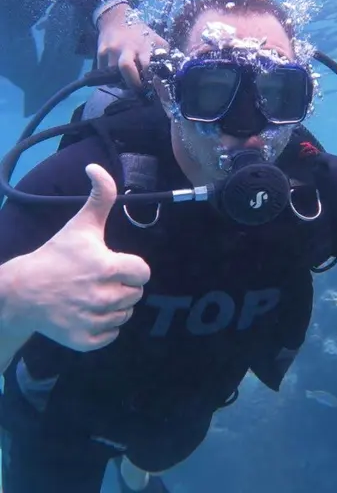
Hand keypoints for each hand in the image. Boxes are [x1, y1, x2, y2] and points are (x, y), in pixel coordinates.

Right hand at [6, 165, 149, 351]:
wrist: (22, 292)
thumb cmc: (56, 255)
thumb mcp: (81, 224)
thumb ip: (100, 196)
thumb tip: (96, 167)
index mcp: (107, 267)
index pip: (143, 272)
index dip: (131, 267)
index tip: (114, 263)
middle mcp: (102, 296)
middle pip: (136, 294)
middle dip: (123, 285)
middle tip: (100, 279)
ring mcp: (93, 320)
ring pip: (125, 314)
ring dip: (114, 306)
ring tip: (91, 294)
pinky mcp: (84, 340)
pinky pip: (112, 335)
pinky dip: (104, 327)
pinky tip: (87, 312)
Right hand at [97, 3, 168, 88]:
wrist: (116, 19)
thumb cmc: (139, 33)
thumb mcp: (154, 39)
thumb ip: (162, 54)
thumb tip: (169, 73)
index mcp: (143, 45)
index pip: (147, 66)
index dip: (149, 79)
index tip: (152, 86)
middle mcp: (126, 47)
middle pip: (126, 68)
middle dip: (132, 83)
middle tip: (138, 91)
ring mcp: (111, 50)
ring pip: (113, 73)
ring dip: (121, 83)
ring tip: (127, 86)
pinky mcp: (99, 52)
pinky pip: (103, 72)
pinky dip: (111, 80)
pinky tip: (117, 79)